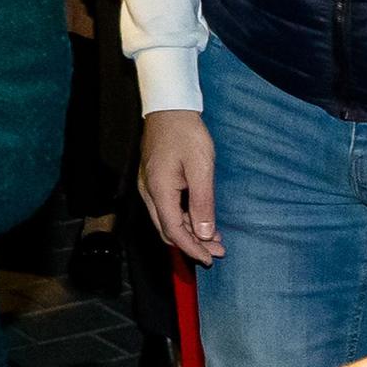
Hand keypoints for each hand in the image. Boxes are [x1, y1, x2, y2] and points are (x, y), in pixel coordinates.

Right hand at [138, 109, 224, 264]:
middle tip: (218, 250)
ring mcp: (148, 185)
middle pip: (166, 229)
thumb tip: (205, 234)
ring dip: (189, 232)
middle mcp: (148, 191)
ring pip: (165, 219)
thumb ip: (202, 203)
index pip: (173, 230)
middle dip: (191, 244)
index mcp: (159, 190)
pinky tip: (200, 218)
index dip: (192, 248)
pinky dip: (183, 218)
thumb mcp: (201, 168)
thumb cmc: (186, 135)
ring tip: (214, 237)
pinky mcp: (153, 179)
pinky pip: (165, 208)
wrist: (168, 108)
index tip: (211, 259)